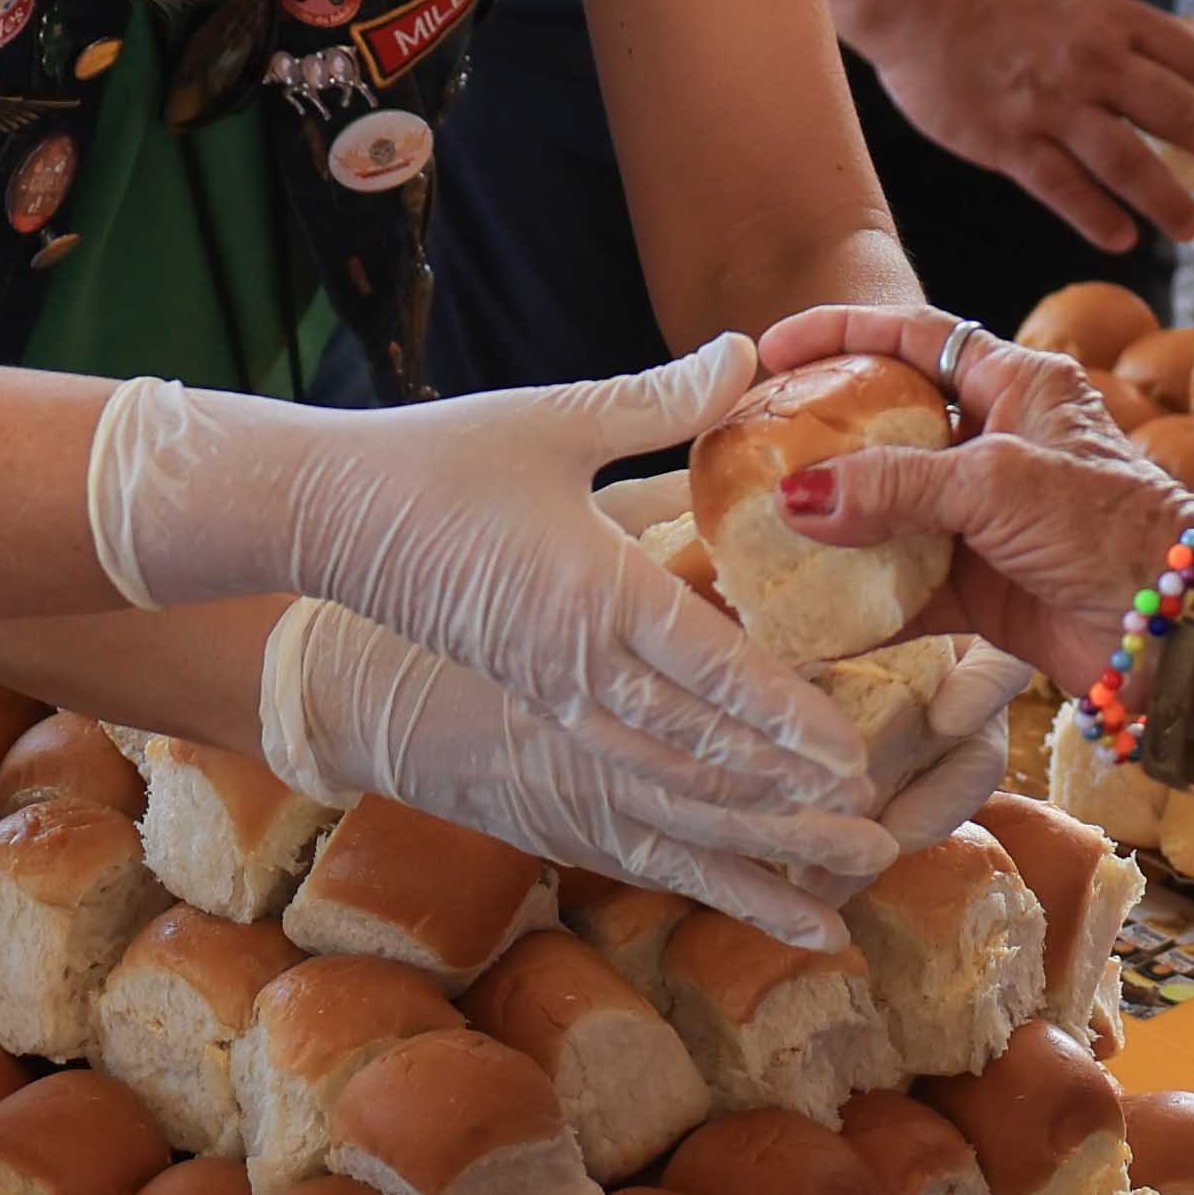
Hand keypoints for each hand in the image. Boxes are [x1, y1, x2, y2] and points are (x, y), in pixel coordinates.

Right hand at [79, 335, 858, 809]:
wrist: (325, 518)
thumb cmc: (438, 459)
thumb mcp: (555, 418)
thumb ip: (659, 400)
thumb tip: (745, 352)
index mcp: (596, 595)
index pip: (712, 670)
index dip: (787, 718)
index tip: (850, 756)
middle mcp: (578, 667)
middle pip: (700, 745)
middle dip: (784, 786)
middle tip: (868, 817)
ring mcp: (550, 697)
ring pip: (660, 776)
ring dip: (739, 811)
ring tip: (814, 842)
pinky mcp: (530, 706)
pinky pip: (616, 775)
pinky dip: (678, 808)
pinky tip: (722, 826)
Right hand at [747, 299, 1183, 675]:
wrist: (1177, 633)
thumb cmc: (1112, 529)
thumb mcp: (998, 484)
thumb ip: (894, 485)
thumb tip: (799, 499)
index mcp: (1020, 385)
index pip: (918, 337)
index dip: (844, 333)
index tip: (773, 348)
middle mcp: (1001, 444)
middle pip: (892, 425)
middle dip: (824, 438)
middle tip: (753, 446)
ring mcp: (989, 519)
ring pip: (890, 511)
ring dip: (834, 525)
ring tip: (762, 528)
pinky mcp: (985, 587)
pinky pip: (906, 587)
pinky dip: (862, 601)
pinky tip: (810, 612)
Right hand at [846, 0, 1193, 253]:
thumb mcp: (1072, 0)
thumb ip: (1120, 35)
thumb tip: (1180, 67)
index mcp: (1111, 20)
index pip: (1190, 57)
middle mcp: (1091, 62)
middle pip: (1179, 111)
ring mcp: (1049, 105)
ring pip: (1128, 160)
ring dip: (1170, 200)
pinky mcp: (1006, 140)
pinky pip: (1063, 187)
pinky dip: (1097, 216)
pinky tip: (1123, 237)